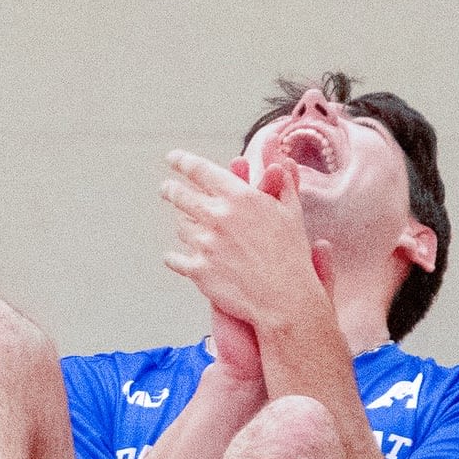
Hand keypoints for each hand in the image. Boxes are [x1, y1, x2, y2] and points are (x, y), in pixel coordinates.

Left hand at [162, 150, 334, 340]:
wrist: (285, 299)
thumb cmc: (291, 257)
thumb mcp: (291, 213)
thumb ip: (282, 184)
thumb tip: (281, 163)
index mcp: (239, 197)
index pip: (200, 171)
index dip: (183, 162)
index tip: (173, 159)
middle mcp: (217, 216)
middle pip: (180, 196)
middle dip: (171, 191)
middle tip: (167, 190)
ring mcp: (204, 243)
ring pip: (181, 227)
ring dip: (184, 226)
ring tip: (190, 229)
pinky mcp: (197, 269)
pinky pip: (175, 258)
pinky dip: (175, 257)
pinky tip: (175, 257)